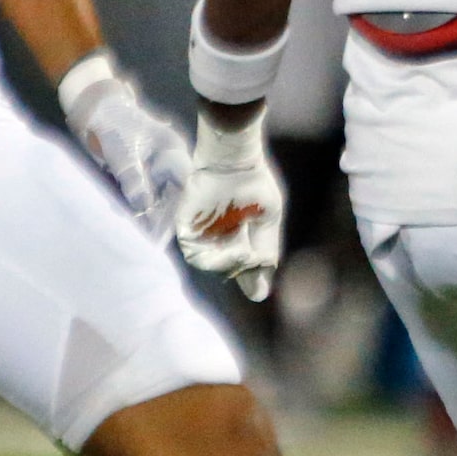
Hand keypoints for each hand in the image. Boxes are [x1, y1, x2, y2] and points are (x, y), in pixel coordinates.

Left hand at [58, 53, 189, 244]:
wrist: (93, 108)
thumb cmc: (113, 125)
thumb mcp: (123, 156)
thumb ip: (135, 182)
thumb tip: (143, 209)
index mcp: (173, 152)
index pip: (182, 188)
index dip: (174, 210)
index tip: (162, 232)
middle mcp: (167, 161)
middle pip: (169, 195)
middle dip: (157, 217)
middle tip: (146, 242)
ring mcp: (152, 165)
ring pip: (154, 196)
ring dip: (144, 214)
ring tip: (136, 235)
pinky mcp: (136, 170)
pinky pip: (139, 192)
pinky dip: (133, 205)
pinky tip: (127, 220)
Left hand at [177, 112, 285, 299]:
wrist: (233, 162)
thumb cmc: (253, 185)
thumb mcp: (269, 219)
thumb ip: (267, 251)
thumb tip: (262, 292)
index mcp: (239, 236)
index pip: (242, 266)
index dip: (251, 277)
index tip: (260, 283)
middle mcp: (218, 238)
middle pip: (227, 269)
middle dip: (242, 271)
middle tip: (254, 259)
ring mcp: (202, 235)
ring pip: (210, 265)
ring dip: (228, 266)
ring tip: (244, 254)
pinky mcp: (187, 230)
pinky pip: (195, 255)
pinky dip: (213, 259)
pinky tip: (233, 250)